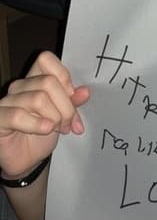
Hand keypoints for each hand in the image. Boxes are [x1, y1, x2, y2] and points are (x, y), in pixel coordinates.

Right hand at [0, 51, 89, 178]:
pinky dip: (36, 124)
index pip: (45, 59)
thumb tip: (85, 92)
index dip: (63, 76)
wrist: (27, 160)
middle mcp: (19, 87)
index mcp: (34, 79)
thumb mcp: (63, 116)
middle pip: (48, 83)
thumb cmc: (43, 133)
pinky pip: (18, 115)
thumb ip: (72, 102)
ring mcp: (6, 102)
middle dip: (65, 106)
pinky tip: (45, 130)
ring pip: (38, 98)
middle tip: (68, 124)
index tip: (72, 96)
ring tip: (58, 129)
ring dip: (54, 118)